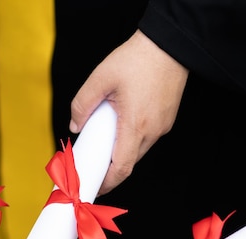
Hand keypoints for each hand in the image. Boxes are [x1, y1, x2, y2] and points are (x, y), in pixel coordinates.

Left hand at [69, 30, 188, 194]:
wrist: (170, 44)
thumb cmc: (137, 58)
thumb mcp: (100, 78)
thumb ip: (82, 104)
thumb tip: (75, 126)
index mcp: (135, 125)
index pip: (122, 168)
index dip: (107, 183)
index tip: (94, 187)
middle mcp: (152, 131)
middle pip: (128, 162)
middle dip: (109, 168)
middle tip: (91, 163)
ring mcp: (162, 126)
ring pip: (137, 150)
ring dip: (120, 151)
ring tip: (102, 140)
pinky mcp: (166, 119)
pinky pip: (145, 138)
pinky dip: (130, 139)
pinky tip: (118, 126)